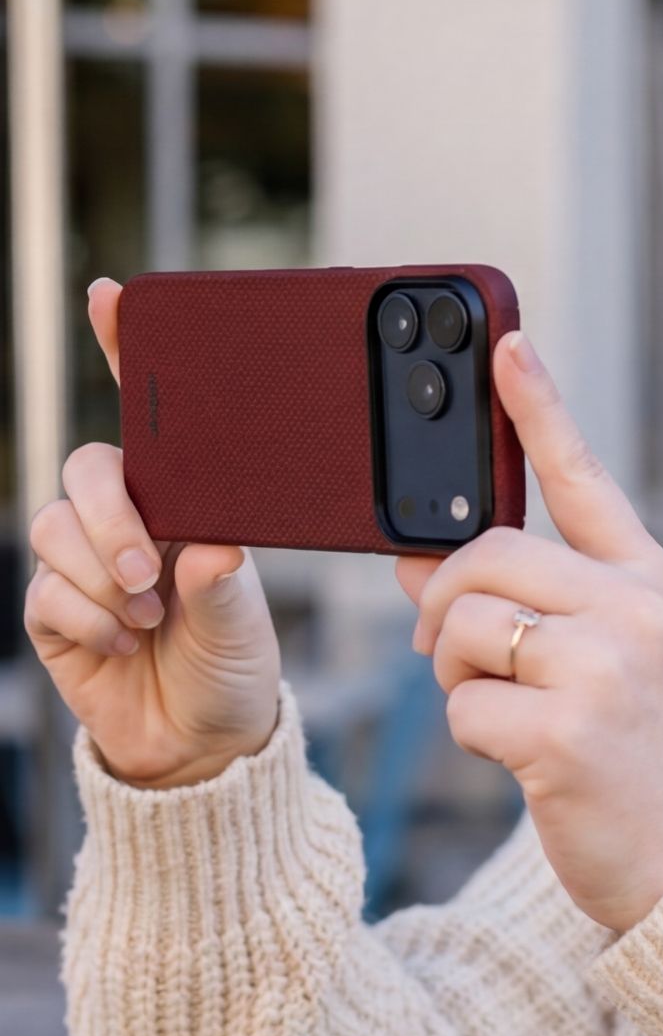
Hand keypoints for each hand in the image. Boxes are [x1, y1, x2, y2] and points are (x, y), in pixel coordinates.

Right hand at [22, 278, 281, 788]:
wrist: (200, 741)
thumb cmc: (231, 663)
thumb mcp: (244, 622)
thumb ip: (222, 587)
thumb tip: (206, 551)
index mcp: (182, 503)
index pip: (148, 418)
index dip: (123, 352)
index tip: (111, 295)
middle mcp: (129, 522)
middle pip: (87, 468)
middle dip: (112, 515)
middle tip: (149, 569)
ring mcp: (85, 562)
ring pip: (56, 526)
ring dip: (101, 574)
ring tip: (146, 615)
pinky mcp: (54, 608)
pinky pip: (46, 589)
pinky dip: (87, 617)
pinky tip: (122, 639)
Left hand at [396, 331, 662, 933]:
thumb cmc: (635, 745)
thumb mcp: (599, 657)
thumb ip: (522, 601)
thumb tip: (416, 563)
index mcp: (647, 578)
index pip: (586, 477)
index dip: (541, 407)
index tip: (507, 346)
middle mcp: (634, 608)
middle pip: (487, 554)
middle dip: (447, 600)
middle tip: (450, 645)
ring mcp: (605, 667)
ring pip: (464, 625)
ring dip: (453, 670)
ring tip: (499, 703)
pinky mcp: (567, 731)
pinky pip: (462, 702)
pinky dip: (469, 729)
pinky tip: (519, 753)